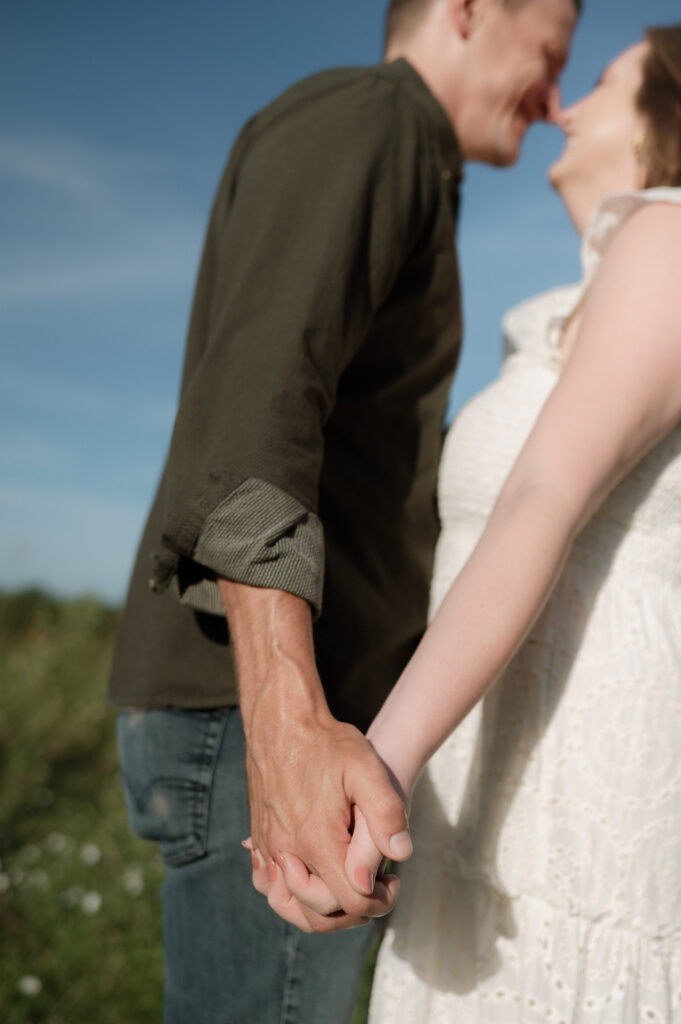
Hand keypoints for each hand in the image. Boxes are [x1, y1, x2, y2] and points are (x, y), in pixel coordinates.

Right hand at [217, 580, 411, 930]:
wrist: (281, 718)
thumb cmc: (327, 741)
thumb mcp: (367, 768)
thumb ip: (386, 814)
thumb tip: (399, 856)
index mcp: (318, 842)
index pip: (351, 902)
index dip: (380, 902)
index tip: (394, 882)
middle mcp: (287, 851)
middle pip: (318, 914)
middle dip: (353, 911)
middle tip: (377, 886)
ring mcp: (268, 846)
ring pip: (287, 904)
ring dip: (319, 908)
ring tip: (346, 886)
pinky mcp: (259, 836)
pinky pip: (267, 882)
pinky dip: (289, 892)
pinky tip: (310, 875)